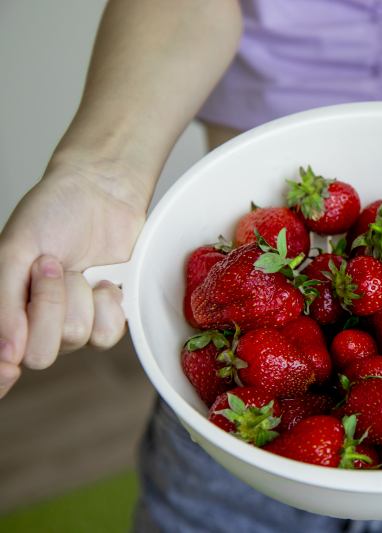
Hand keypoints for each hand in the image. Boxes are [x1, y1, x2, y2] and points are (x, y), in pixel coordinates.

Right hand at [0, 157, 147, 397]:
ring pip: (76, 338)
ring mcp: (72, 323)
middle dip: (49, 306)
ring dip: (79, 296)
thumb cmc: (50, 215)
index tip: (10, 368)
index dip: (2, 378)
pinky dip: (107, 303)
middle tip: (50, 269)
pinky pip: (109, 334)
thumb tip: (8, 353)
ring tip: (76, 268)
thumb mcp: (14, 250)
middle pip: (41, 355)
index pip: (0, 369)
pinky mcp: (107, 318)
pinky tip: (102, 281)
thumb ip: (4, 301)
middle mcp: (35, 326)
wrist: (100, 194)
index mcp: (5, 312)